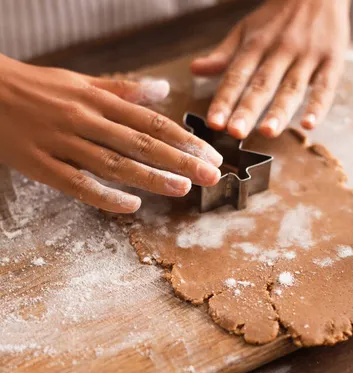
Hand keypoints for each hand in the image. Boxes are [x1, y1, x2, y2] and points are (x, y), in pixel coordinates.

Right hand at [0, 56, 222, 212]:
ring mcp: (63, 143)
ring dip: (151, 177)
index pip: (149, 121)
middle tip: (210, 174)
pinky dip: (106, 197)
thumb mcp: (80, 81)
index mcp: (96, 98)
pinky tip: (132, 205)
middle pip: (140, 142)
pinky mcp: (42, 166)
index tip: (208, 154)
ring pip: (114, 163)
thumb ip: (122, 89)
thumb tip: (161, 89)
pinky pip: (78, 185)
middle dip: (179, 159)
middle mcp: (84, 119)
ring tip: (182, 189)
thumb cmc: (35, 88)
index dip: (182, 139)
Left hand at [191, 0, 350, 138]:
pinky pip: (326, 86)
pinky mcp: (333, 59)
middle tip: (235, 133)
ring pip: (292, 87)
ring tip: (268, 132)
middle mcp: (280, 50)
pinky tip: (309, 125)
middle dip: (248, 110)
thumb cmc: (278, 17)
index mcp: (256, 45)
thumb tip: (194, 69)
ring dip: (280, 111)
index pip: (236, 76)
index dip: (224, 100)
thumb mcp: (247, 30)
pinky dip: (319, 106)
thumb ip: (223, 54)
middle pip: (262, 84)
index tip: (214, 123)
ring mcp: (307, 55)